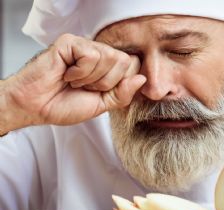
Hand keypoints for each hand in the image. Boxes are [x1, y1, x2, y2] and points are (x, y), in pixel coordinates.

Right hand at [2, 33, 144, 129]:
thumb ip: (123, 94)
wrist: (35, 107)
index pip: (132, 66)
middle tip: (85, 87)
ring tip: (74, 81)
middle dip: (106, 82)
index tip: (99, 93)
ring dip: (91, 78)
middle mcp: (98, 53)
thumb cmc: (63, 105)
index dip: (119, 83)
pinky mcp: (70, 42)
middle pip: (124, 61)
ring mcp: (84, 45)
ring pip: (109, 57)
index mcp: (107, 67)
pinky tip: (66, 74)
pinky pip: (91, 55)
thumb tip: (142, 79)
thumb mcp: (101, 105)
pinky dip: (80, 72)